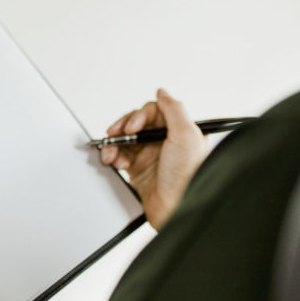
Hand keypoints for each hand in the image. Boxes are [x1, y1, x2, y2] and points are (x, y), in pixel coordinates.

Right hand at [100, 88, 207, 229]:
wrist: (176, 208)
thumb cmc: (187, 177)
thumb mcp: (187, 136)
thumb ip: (174, 109)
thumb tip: (162, 92)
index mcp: (178, 131)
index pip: (152, 112)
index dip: (138, 117)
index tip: (132, 127)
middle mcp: (164, 141)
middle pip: (135, 124)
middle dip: (122, 128)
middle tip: (115, 135)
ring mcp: (150, 155)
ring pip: (124, 139)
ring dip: (114, 144)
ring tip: (112, 153)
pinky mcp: (138, 169)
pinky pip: (119, 155)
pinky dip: (113, 156)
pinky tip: (115, 162)